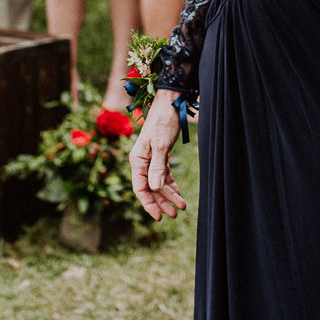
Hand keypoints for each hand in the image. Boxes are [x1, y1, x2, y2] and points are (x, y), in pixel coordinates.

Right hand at [130, 91, 189, 219]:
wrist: (170, 102)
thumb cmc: (163, 121)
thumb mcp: (162, 145)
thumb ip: (157, 167)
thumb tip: (154, 189)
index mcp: (137, 159)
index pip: (140, 188)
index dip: (149, 204)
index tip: (159, 217)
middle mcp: (142, 161)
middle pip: (150, 188)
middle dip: (162, 202)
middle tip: (175, 214)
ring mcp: (150, 158)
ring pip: (158, 182)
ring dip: (169, 195)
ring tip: (182, 206)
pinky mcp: (160, 154)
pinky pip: (164, 174)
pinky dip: (171, 184)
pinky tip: (178, 193)